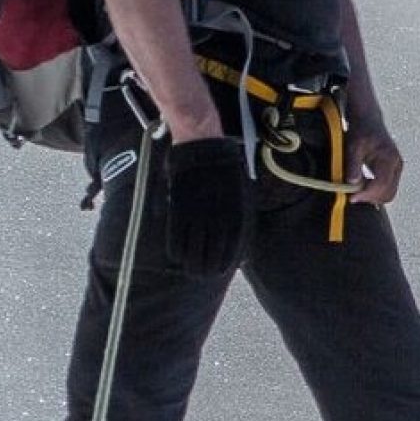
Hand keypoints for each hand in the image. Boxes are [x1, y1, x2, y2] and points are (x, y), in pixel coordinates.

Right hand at [164, 137, 249, 275]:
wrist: (204, 146)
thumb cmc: (225, 171)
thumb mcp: (243, 195)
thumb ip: (242, 220)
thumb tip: (244, 247)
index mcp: (236, 216)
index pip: (232, 252)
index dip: (224, 265)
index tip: (220, 271)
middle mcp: (218, 219)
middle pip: (211, 256)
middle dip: (207, 270)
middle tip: (201, 274)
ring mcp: (198, 215)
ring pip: (193, 251)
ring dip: (191, 265)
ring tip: (189, 270)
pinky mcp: (180, 209)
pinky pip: (176, 238)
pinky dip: (175, 250)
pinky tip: (176, 255)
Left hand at [349, 126, 402, 204]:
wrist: (368, 121)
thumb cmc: (361, 132)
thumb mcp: (353, 147)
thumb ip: (353, 165)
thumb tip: (353, 183)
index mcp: (388, 158)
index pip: (381, 184)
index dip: (366, 194)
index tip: (352, 198)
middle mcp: (397, 164)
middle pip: (388, 193)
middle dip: (370, 198)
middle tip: (353, 196)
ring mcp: (398, 169)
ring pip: (389, 194)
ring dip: (373, 197)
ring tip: (357, 191)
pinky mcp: (394, 171)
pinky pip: (388, 189)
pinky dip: (376, 193)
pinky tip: (363, 188)